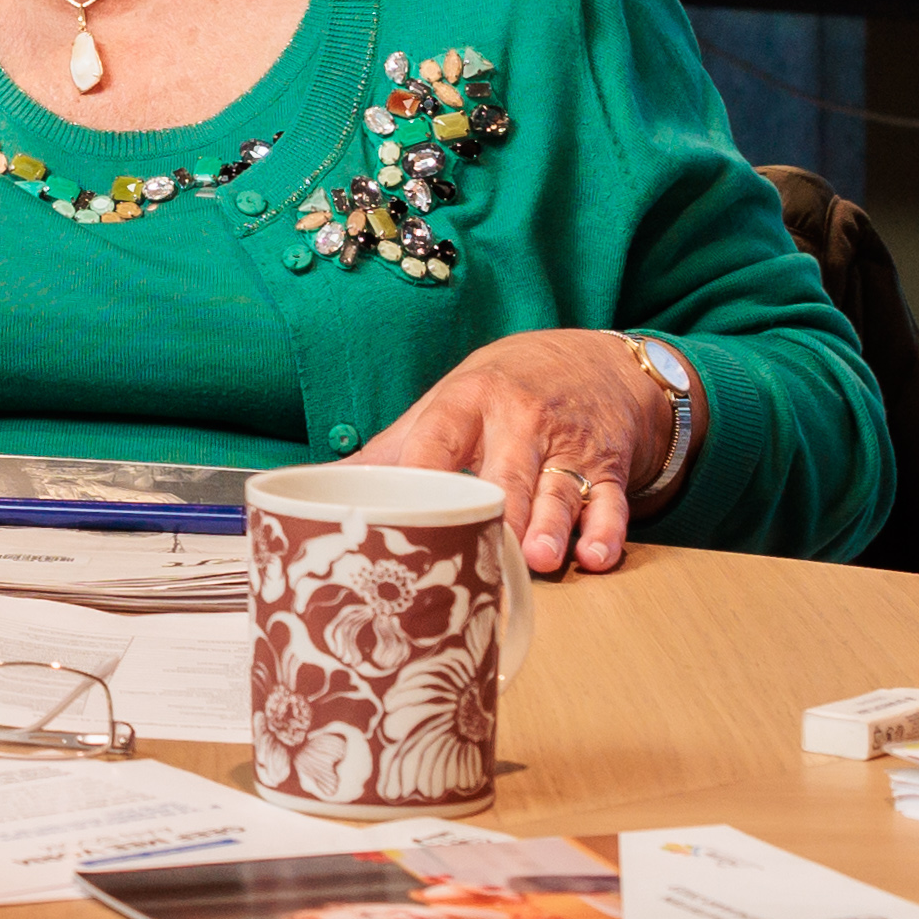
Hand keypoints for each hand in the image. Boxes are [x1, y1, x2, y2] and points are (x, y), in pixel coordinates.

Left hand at [367, 329, 674, 574]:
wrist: (597, 359)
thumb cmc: (504, 390)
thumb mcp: (448, 402)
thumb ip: (392, 450)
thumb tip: (309, 485)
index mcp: (469, 399)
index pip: (438, 438)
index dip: (420, 472)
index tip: (400, 512)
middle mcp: (521, 420)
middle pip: (506, 472)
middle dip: (499, 511)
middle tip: (484, 550)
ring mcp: (568, 444)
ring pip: (559, 490)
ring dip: (551, 526)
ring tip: (540, 559)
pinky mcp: (608, 466)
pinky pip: (610, 502)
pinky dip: (606, 530)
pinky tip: (595, 557)